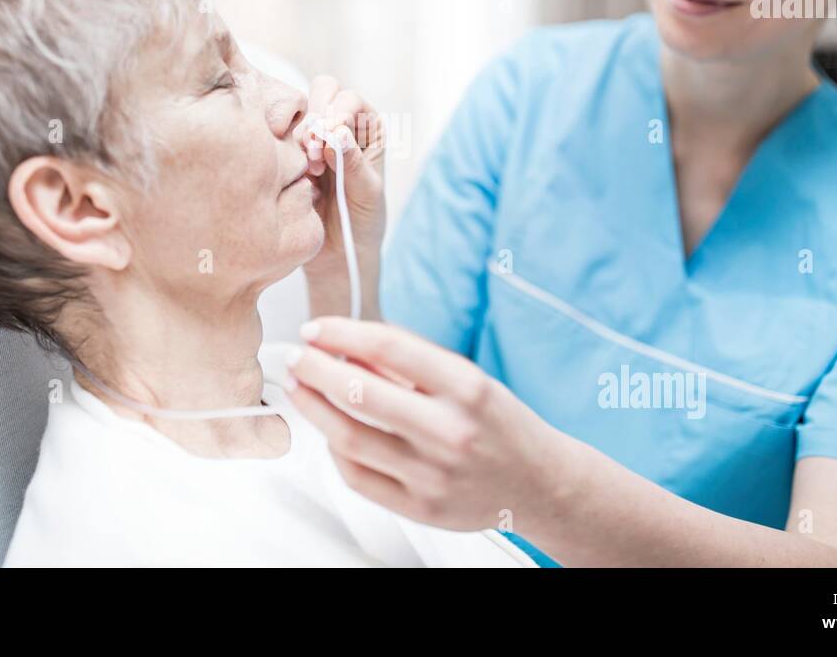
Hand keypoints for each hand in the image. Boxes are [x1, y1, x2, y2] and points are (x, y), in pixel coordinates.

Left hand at [285, 318, 579, 534]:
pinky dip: (335, 450)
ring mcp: (434, 474)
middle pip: (361, 394)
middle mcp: (451, 431)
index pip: (390, 348)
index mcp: (467, 388)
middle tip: (297, 358)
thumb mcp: (468, 378)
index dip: (342, 333)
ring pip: (350, 438)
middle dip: (316, 369)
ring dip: (314, 409)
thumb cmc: (500, 425)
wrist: (539, 484)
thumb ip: (411, 362)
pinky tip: (330, 431)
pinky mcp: (421, 507)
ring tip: (300, 389)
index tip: (316, 329)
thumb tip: (348, 344)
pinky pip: (358, 477)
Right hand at [294, 76, 385, 317]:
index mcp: (368, 130)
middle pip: (323, 93)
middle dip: (318, 119)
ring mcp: (314, 139)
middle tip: (317, 152)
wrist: (336, 253)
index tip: (332, 134)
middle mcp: (342, 127)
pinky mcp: (291, 154)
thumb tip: (338, 133)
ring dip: (302, 137)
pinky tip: (299, 177)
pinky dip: (287, 151)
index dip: (339, 111)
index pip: (351, 99)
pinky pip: (282, 138)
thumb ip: (355, 164)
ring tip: (311, 171)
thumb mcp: (367, 195)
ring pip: (299, 114)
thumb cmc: (362, 223)